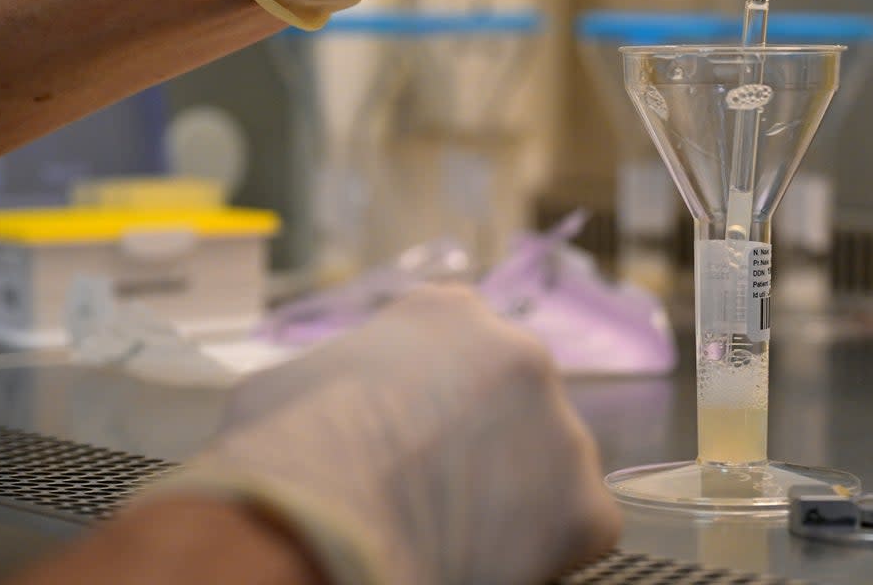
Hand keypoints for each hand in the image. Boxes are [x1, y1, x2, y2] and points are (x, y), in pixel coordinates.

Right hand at [183, 285, 620, 584]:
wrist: (315, 527)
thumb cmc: (284, 455)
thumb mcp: (291, 380)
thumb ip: (339, 376)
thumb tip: (332, 403)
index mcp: (448, 313)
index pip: (458, 348)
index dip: (432, 400)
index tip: (411, 435)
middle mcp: (521, 353)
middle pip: (510, 403)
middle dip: (480, 443)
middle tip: (433, 490)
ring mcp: (563, 429)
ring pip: (545, 466)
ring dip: (509, 495)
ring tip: (449, 530)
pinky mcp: (588, 506)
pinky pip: (573, 531)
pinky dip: (538, 553)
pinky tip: (481, 559)